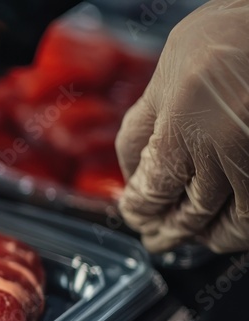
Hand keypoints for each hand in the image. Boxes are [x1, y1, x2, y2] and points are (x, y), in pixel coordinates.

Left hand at [116, 0, 248, 253]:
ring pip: (224, 220)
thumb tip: (136, 161)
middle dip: (164, 227)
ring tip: (188, 239)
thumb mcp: (174, 63)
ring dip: (201, 234)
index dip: (138, 204)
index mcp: (183, 120)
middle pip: (183, 208)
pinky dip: (240, 229)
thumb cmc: (236, 28)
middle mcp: (220, 147)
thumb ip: (150, 114)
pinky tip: (228, 232)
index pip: (149, 185)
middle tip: (154, 237)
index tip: (134, 210)